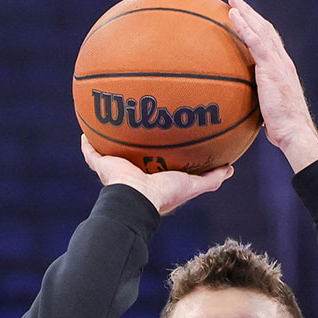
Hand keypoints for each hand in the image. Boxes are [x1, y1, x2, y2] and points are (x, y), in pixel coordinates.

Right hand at [80, 135, 233, 214]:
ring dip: (110, 138)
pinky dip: (87, 143)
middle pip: (132, 155)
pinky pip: (91, 153)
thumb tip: (231, 168)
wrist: (137, 199)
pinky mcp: (102, 166)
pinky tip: (85, 129)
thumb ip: (212, 179)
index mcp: (152, 179)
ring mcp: (116, 171)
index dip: (160, 152)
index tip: (166, 137)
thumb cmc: (164, 194)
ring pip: (111, 152)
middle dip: (134, 142)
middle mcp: (133, 174)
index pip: (156, 163)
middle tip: (139, 122)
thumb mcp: (193, 186)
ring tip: (111, 119)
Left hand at [226, 0, 317, 172]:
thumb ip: (259, 103)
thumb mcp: (269, 112)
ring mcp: (278, 63)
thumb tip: (243, 110)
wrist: (294, 131)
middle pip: (266, 30)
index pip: (271, 43)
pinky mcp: (271, 68)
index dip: (259, 28)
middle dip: (252, 14)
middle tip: (237, 2)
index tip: (248, 19)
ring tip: (232, 1)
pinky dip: (243, 25)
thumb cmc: (283, 129)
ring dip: (246, 13)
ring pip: (261, 30)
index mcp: (283, 70)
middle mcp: (283, 61)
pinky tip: (232, 15)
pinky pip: (255, 40)